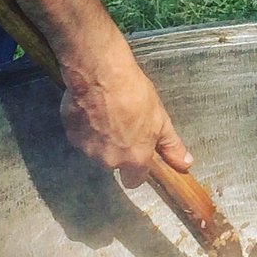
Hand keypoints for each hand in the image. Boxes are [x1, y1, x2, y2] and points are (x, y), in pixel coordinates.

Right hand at [60, 51, 192, 186]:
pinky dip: (86, 128)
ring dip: (101, 138)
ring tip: (108, 114)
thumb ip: (171, 147)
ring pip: (96, 150)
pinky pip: (80, 137)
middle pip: (114, 163)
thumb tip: (185, 164)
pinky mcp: (71, 136)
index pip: (134, 180)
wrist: (102, 75)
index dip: (137, 168)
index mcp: (134, 160)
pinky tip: (92, 110)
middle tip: (124, 124)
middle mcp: (109, 161)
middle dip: (118, 149)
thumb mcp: (161, 120)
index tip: (138, 152)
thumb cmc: (136, 96)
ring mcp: (88, 150)